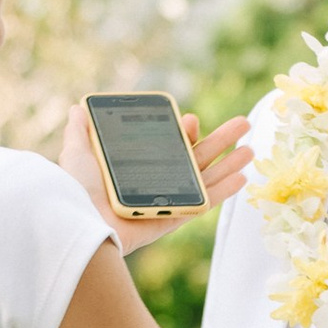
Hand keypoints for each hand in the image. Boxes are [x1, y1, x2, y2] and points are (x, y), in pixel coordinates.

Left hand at [58, 104, 249, 257]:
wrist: (80, 220)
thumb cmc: (76, 189)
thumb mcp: (77, 152)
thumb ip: (81, 131)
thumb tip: (78, 107)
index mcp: (138, 166)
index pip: (168, 145)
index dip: (183, 132)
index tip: (190, 119)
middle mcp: (156, 182)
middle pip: (196, 157)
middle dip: (221, 139)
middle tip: (242, 124)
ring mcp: (167, 200)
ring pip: (207, 177)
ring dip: (231, 162)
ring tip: (251, 148)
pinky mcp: (174, 218)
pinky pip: (204, 202)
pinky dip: (225, 190)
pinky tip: (243, 176)